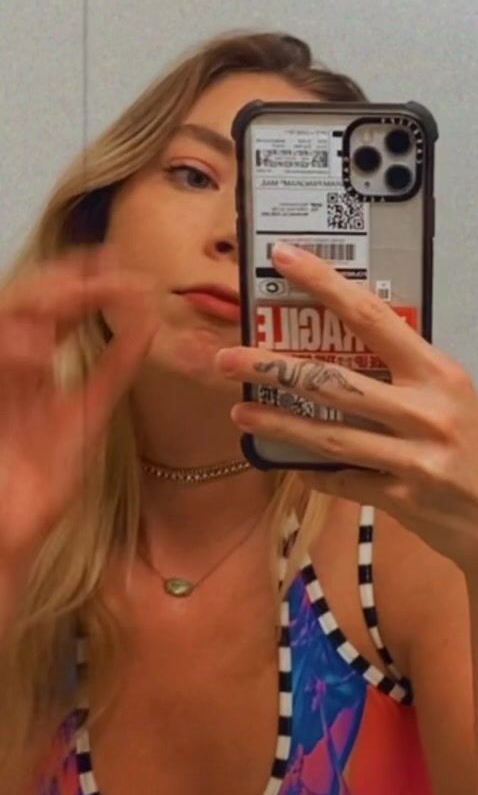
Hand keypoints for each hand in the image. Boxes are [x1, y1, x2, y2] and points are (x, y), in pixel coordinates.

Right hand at [0, 245, 159, 565]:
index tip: (117, 262)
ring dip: (39, 306)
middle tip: (100, 266)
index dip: (84, 280)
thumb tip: (146, 323)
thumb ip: (114, 369)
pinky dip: (15, 351)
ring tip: (75, 298)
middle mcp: (14, 369)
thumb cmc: (44, 480)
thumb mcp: (89, 414)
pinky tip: (41, 352)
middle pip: (29, 303)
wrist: (13, 533)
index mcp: (37, 369)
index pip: (58, 309)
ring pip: (6, 320)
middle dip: (63, 279)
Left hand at [215, 243, 477, 581]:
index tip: (283, 258)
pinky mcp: (402, 500)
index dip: (324, 283)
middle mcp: (425, 412)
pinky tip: (286, 463)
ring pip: (329, 436)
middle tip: (228, 358)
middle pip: (334, 381)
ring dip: (278, 424)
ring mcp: (412, 459)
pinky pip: (343, 481)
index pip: (372, 316)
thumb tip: (351, 358)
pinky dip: (313, 471)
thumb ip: (410, 381)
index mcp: (439, 375)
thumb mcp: (458, 403)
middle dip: (273, 368)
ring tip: (240, 413)